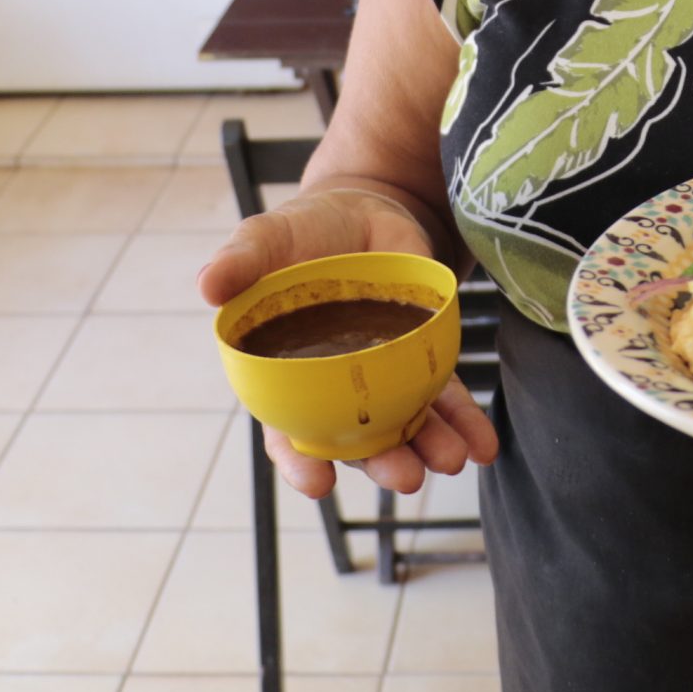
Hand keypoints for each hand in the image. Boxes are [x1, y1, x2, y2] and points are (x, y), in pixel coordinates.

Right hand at [199, 189, 499, 501]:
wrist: (362, 208)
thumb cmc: (301, 232)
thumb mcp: (266, 239)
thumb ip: (240, 262)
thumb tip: (207, 286)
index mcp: (286, 375)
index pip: (287, 430)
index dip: (299, 459)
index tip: (318, 482)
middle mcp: (334, 390)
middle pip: (356, 439)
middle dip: (382, 462)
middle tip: (405, 477)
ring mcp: (383, 379)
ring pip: (407, 424)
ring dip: (431, 446)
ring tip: (453, 459)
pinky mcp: (423, 358)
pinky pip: (445, 396)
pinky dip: (466, 422)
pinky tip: (485, 444)